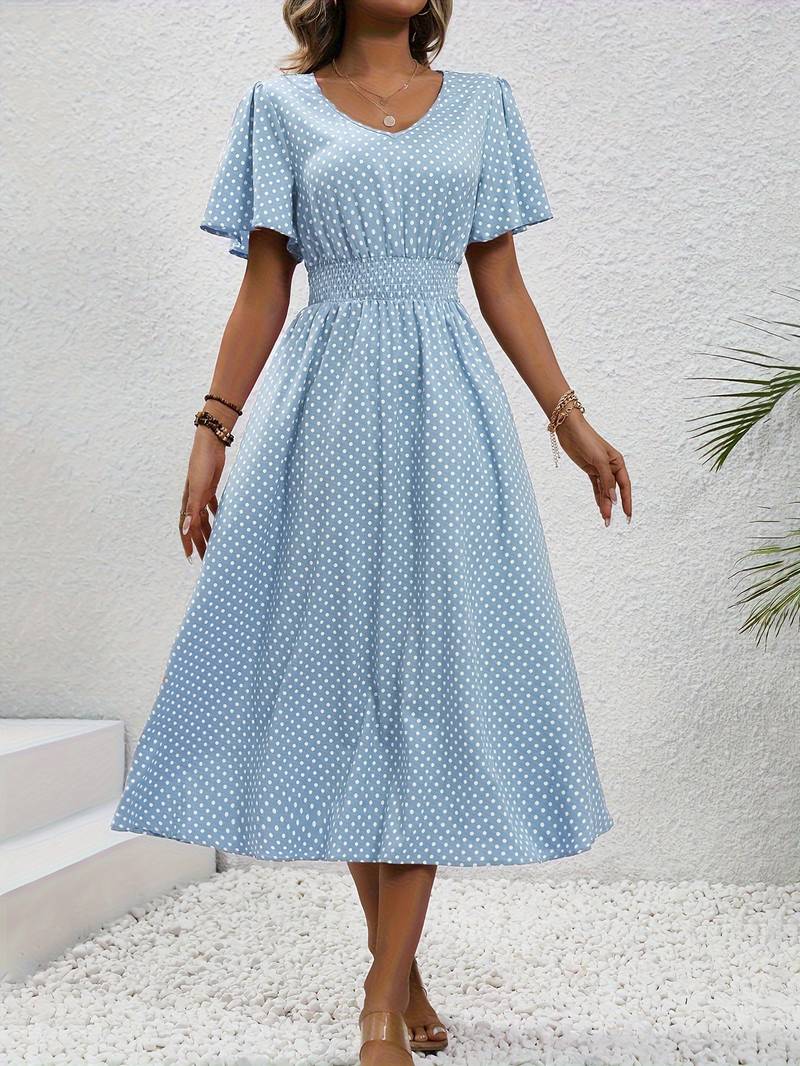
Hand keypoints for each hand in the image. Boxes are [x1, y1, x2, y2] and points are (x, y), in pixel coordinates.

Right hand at [179, 427, 225, 559]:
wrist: (210, 444)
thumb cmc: (202, 465)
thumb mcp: (198, 488)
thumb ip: (192, 509)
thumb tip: (186, 529)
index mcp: (188, 503)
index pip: (186, 529)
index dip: (188, 544)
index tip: (191, 559)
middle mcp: (193, 501)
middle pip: (196, 527)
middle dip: (200, 543)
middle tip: (207, 558)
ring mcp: (202, 494)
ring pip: (204, 519)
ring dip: (209, 532)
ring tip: (216, 544)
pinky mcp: (210, 488)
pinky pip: (213, 506)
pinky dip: (217, 516)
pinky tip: (223, 522)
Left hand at [554, 410, 631, 526]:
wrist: (570, 429)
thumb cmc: (587, 440)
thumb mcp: (599, 461)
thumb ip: (607, 480)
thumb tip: (613, 499)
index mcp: (618, 463)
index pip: (625, 486)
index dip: (627, 501)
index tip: (627, 515)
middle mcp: (611, 467)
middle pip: (615, 491)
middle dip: (614, 507)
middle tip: (611, 522)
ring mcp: (600, 469)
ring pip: (605, 491)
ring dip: (605, 504)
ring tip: (605, 519)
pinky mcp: (590, 470)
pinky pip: (596, 487)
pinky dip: (598, 497)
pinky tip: (600, 507)